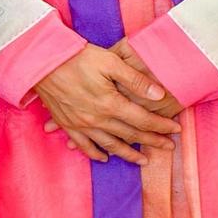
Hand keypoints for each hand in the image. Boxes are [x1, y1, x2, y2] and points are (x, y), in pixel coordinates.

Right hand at [34, 44, 179, 165]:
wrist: (42, 61)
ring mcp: (81, 124)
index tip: (176, 130)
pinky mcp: (67, 124)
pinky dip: (96, 154)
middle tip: (168, 147)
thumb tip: (158, 94)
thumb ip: (135, 80)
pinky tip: (105, 158)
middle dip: (152, 141)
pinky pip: (84, 146)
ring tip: (143, 160)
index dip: (161, 126)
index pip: (142, 120)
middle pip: (130, 134)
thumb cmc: (77, 57)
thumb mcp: (110, 62)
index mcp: (110, 103)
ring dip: (128, 154)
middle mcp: (97, 119)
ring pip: (110, 145)